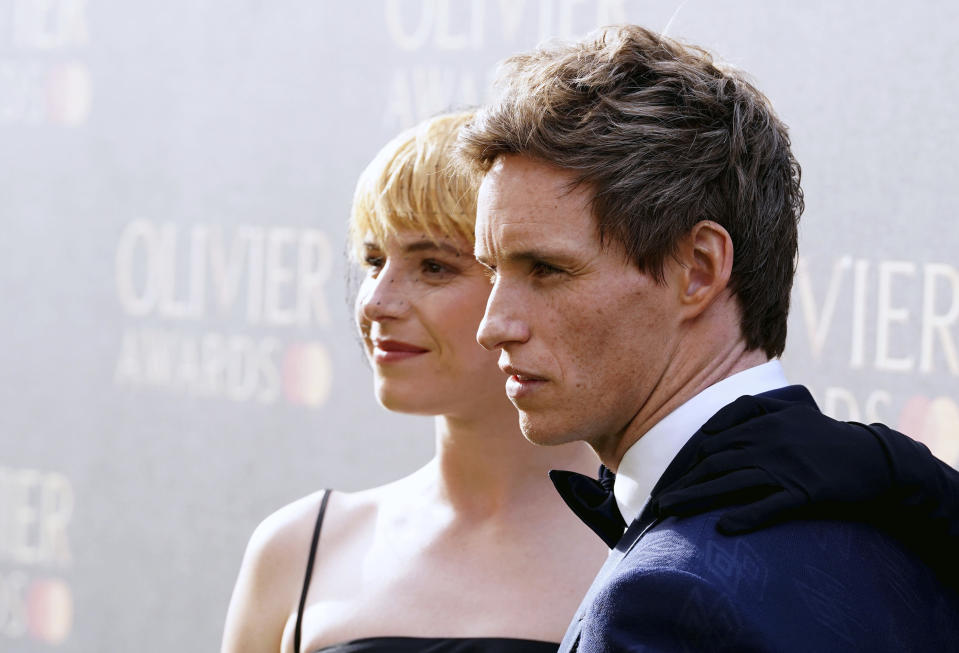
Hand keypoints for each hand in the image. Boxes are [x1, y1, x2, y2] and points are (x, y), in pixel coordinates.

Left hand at [652, 394, 899, 533]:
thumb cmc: (825, 436)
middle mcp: (769, 443)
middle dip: (684, 485)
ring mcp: (787, 468)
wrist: (874, 458)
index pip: (713, 443)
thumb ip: (751, 410)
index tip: (671, 482)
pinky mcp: (806, 492)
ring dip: (698, 499)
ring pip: (733, 484)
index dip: (688, 464)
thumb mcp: (790, 410)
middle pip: (715, 464)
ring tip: (672, 512)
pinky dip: (747, 516)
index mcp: (764, 423)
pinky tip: (725, 527)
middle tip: (659, 504)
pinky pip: (772, 506)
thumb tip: (711, 428)